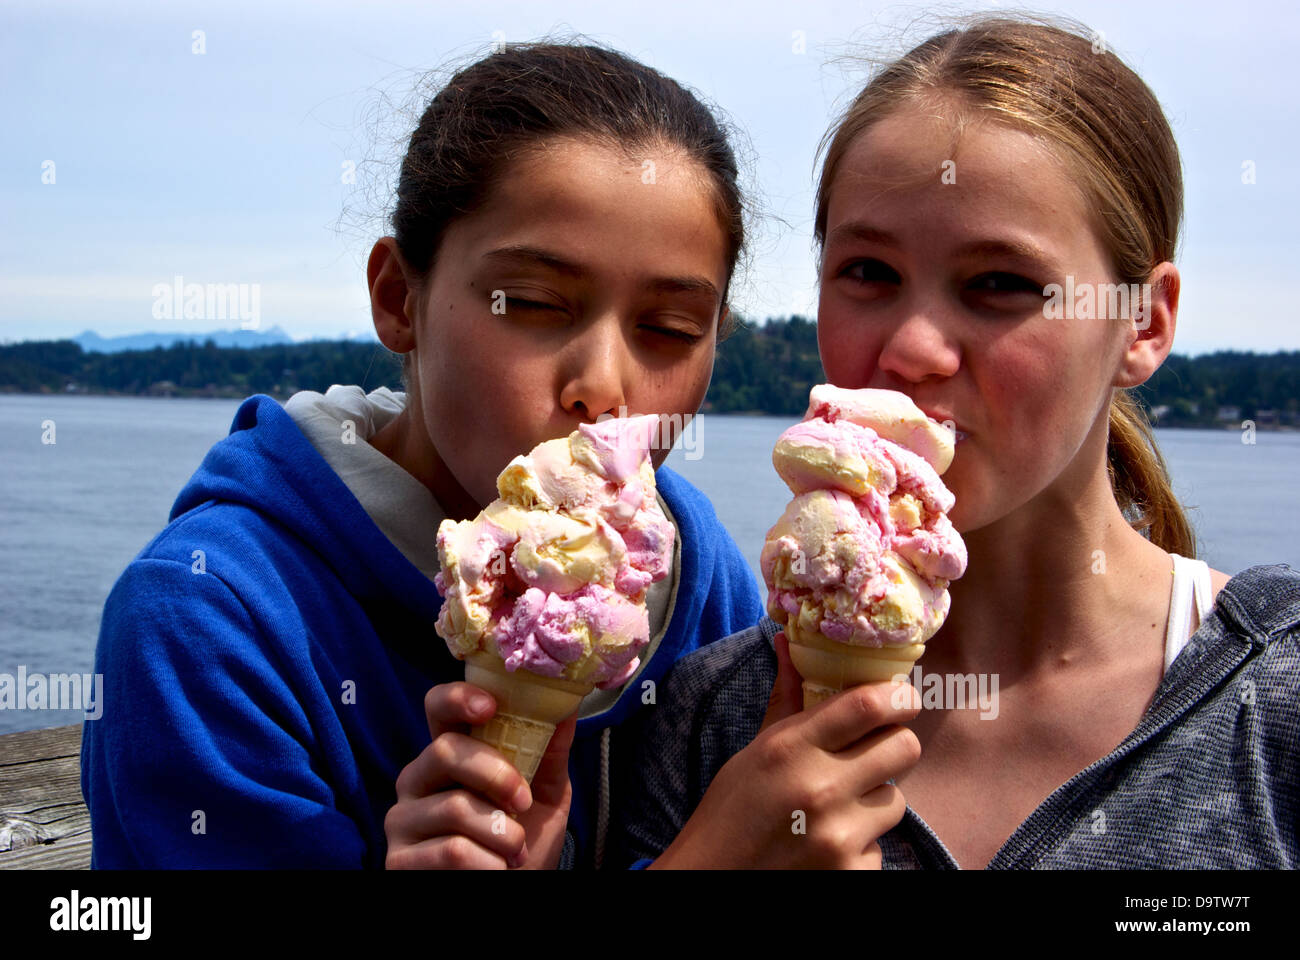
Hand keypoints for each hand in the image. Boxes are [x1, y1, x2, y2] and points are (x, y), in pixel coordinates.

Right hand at [384, 680, 575, 868]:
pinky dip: (489, 864)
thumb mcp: (546, 794)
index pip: (437, 707)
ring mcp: (402, 819)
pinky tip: (495, 871)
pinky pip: (451, 851)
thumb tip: (567, 707)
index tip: (490, 707)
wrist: (515, 892)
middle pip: (446, 751)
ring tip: (515, 852)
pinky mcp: (398, 860)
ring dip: (502, 835)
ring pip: (455, 808)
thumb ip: (550, 752)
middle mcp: (416, 778)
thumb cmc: (524, 842)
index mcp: (450, 754)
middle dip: (497, 775)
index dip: (457, 698)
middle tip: (523, 802)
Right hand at [649, 631, 920, 868]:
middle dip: (894, 745)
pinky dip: (862, 845)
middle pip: (904, 747)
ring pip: (897, 799)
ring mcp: (838, 837)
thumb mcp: (754, 751)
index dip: (899, 697)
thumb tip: (787, 640)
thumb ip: (786, 700)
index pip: (869, 706)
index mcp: (790, 749)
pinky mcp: (851, 874)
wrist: (712, 879)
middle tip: (874, 752)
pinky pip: (882, 846)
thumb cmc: (731, 811)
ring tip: (839, 808)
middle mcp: (819, 789)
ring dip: (875, 800)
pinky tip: (829, 844)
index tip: (901, 698)